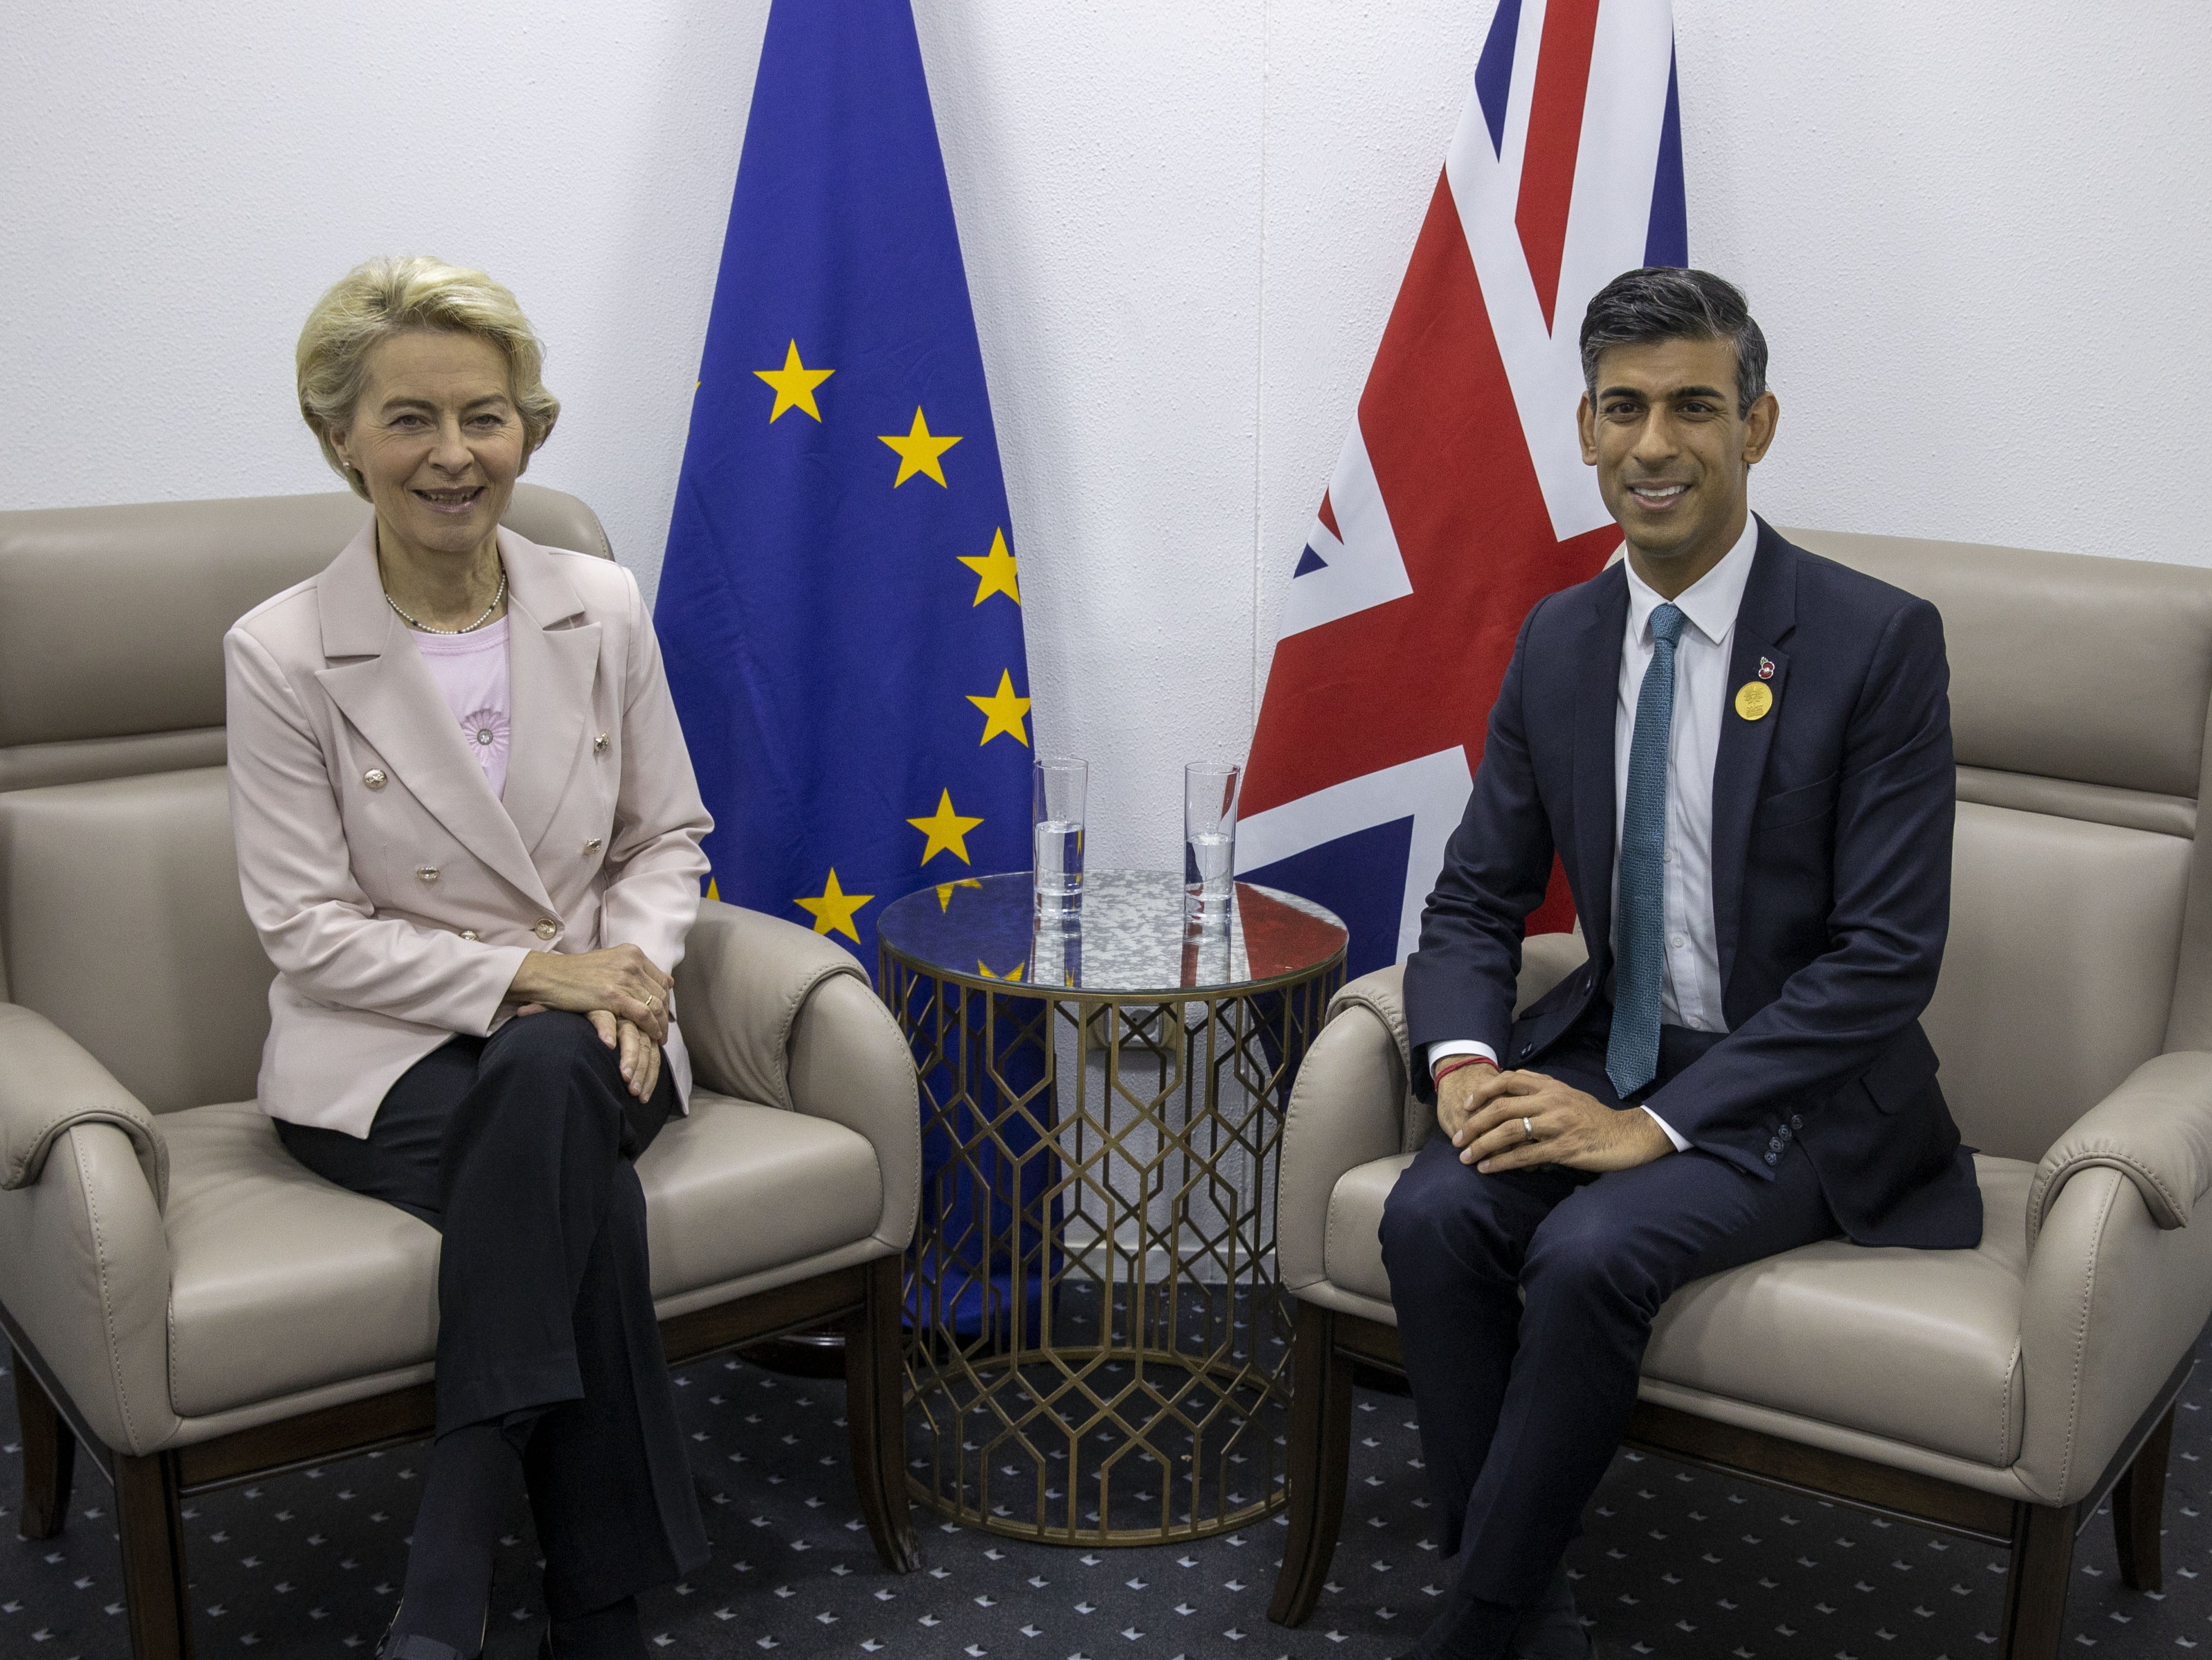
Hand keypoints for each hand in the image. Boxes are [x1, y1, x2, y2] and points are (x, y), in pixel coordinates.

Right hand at [507, 944, 672, 1043]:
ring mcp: (624, 978)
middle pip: (661, 994)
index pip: (661, 980)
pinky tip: (651, 1037)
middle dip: (664, 1016)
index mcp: (632, 953)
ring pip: (655, 1005)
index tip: (663, 1016)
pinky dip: (651, 1028)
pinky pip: (644, 1014)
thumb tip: (668, 982)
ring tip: (659, 1039)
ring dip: (660, 1026)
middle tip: (663, 1032)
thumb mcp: (610, 963)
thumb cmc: (574, 974)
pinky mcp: (614, 995)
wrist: (547, 975)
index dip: (665, 1001)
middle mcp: (632, 962)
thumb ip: (635, 971)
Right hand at [588, 1010, 660, 1099]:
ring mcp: (618, 1012)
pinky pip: (606, 1018)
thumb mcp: (617, 1040)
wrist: (578, 997)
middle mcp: (633, 1021)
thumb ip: (628, 1056)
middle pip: (644, 1049)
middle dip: (640, 1072)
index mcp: (641, 1031)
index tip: (643, 1098)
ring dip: (629, 1057)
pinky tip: (608, 1045)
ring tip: (625, 1076)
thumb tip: (632, 1084)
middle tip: (633, 1092)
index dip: (650, 1078)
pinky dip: (607, 1031)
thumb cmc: (598, 1024)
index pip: (652, 1057)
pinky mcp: (600, 1004)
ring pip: (630, 1036)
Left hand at [1450, 1070, 1676, 1173]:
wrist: (1627, 1136)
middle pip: (1501, 1107)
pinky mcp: (1564, 1148)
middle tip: (1457, 1139)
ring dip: (1482, 1145)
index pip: (1509, 1080)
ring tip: (1465, 1157)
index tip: (1467, 1106)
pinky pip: (1526, 1155)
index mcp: (1551, 1086)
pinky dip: (1503, 1162)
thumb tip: (1507, 1096)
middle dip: (1474, 1124)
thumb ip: (1541, 1092)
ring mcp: (1558, 1124)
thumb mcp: (1568, 1096)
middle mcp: (1552, 1101)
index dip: (1484, 1092)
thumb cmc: (1594, 1118)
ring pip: (1509, 1131)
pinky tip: (1488, 1169)